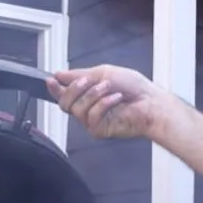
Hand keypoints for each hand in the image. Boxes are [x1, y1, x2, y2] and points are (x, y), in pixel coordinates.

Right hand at [46, 65, 168, 139]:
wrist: (151, 102)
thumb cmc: (133, 87)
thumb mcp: (104, 72)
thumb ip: (79, 75)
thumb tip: (59, 74)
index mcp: (87, 94)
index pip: (64, 94)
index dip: (55, 88)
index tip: (51, 80)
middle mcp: (87, 109)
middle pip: (64, 103)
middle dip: (74, 89)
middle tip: (88, 81)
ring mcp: (93, 121)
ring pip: (77, 109)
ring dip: (93, 94)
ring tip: (109, 88)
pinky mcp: (100, 131)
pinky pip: (91, 116)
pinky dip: (104, 104)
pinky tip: (116, 99)